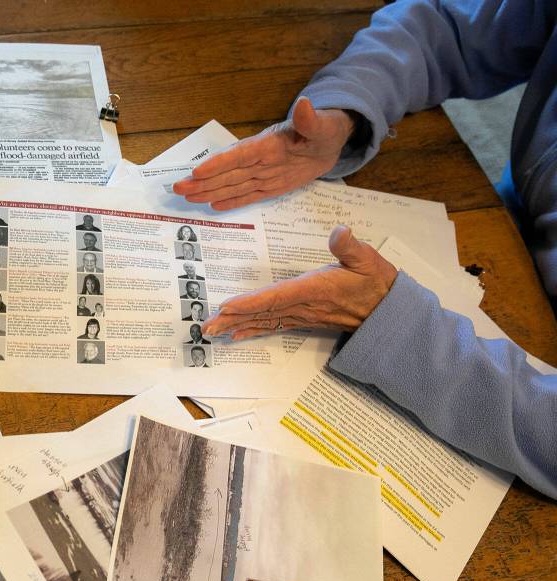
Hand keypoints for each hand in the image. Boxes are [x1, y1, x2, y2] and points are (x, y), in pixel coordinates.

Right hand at [171, 97, 353, 210]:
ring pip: (232, 185)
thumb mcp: (323, 124)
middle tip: (178, 188)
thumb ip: (310, 119)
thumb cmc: (327, 129)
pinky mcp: (272, 186)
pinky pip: (249, 196)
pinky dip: (232, 201)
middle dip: (202, 181)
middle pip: (227, 173)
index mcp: (268, 144)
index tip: (197, 171)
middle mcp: (260, 160)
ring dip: (209, 191)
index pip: (239, 155)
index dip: (218, 164)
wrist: (332, 141)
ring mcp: (264, 173)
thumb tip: (304, 103)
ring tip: (187, 196)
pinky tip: (214, 206)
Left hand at [202, 225, 397, 339]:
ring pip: (264, 321)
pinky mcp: (304, 319)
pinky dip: (253, 329)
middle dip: (233, 320)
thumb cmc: (377, 283)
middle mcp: (304, 306)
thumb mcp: (368, 259)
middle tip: (206, 328)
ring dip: (237, 326)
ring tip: (212, 333)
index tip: (227, 307)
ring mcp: (302, 315)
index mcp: (315, 289)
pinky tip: (237, 334)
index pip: (276, 297)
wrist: (389, 312)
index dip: (251, 303)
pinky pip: (273, 325)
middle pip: (262, 313)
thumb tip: (339, 231)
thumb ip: (350, 246)